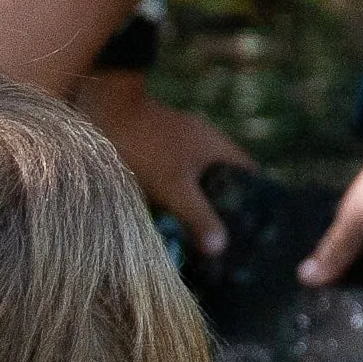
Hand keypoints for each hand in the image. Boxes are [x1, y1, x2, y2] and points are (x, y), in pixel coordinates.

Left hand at [69, 71, 250, 252]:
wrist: (105, 112)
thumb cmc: (146, 149)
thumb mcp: (175, 188)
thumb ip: (199, 217)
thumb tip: (221, 249)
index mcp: (219, 147)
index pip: (251, 176)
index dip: (257, 200)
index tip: (256, 226)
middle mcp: (205, 141)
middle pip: (225, 178)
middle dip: (224, 205)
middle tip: (225, 237)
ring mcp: (181, 141)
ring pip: (199, 176)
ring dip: (198, 199)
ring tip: (198, 231)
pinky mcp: (158, 146)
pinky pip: (176, 173)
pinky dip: (176, 191)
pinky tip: (169, 212)